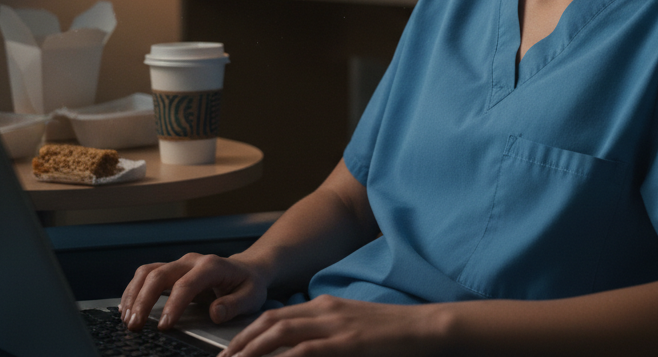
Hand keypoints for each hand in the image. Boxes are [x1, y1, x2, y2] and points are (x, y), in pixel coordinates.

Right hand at [118, 253, 269, 331]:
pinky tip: (127, 308)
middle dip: (144, 300)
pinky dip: (133, 290)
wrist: (247, 269)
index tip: (164, 326)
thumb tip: (216, 313)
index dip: (172, 305)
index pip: (186, 284)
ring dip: (134, 295)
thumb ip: (235, 305)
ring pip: (148, 272)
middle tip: (136, 325)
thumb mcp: (252, 296)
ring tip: (128, 319)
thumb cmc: (248, 284)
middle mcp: (192, 261)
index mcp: (212, 266)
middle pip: (159, 274)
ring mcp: (179, 263)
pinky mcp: (171, 269)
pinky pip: (146, 274)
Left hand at [219, 295, 447, 356]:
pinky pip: (305, 351)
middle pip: (270, 322)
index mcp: (325, 305)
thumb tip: (303, 349)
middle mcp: (324, 310)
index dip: (249, 332)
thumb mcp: (353, 326)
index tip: (232, 350)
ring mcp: (335, 325)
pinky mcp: (346, 342)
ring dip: (252, 350)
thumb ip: (327, 334)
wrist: (426, 326)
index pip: (276, 315)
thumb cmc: (393, 332)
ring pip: (281, 333)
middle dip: (241, 342)